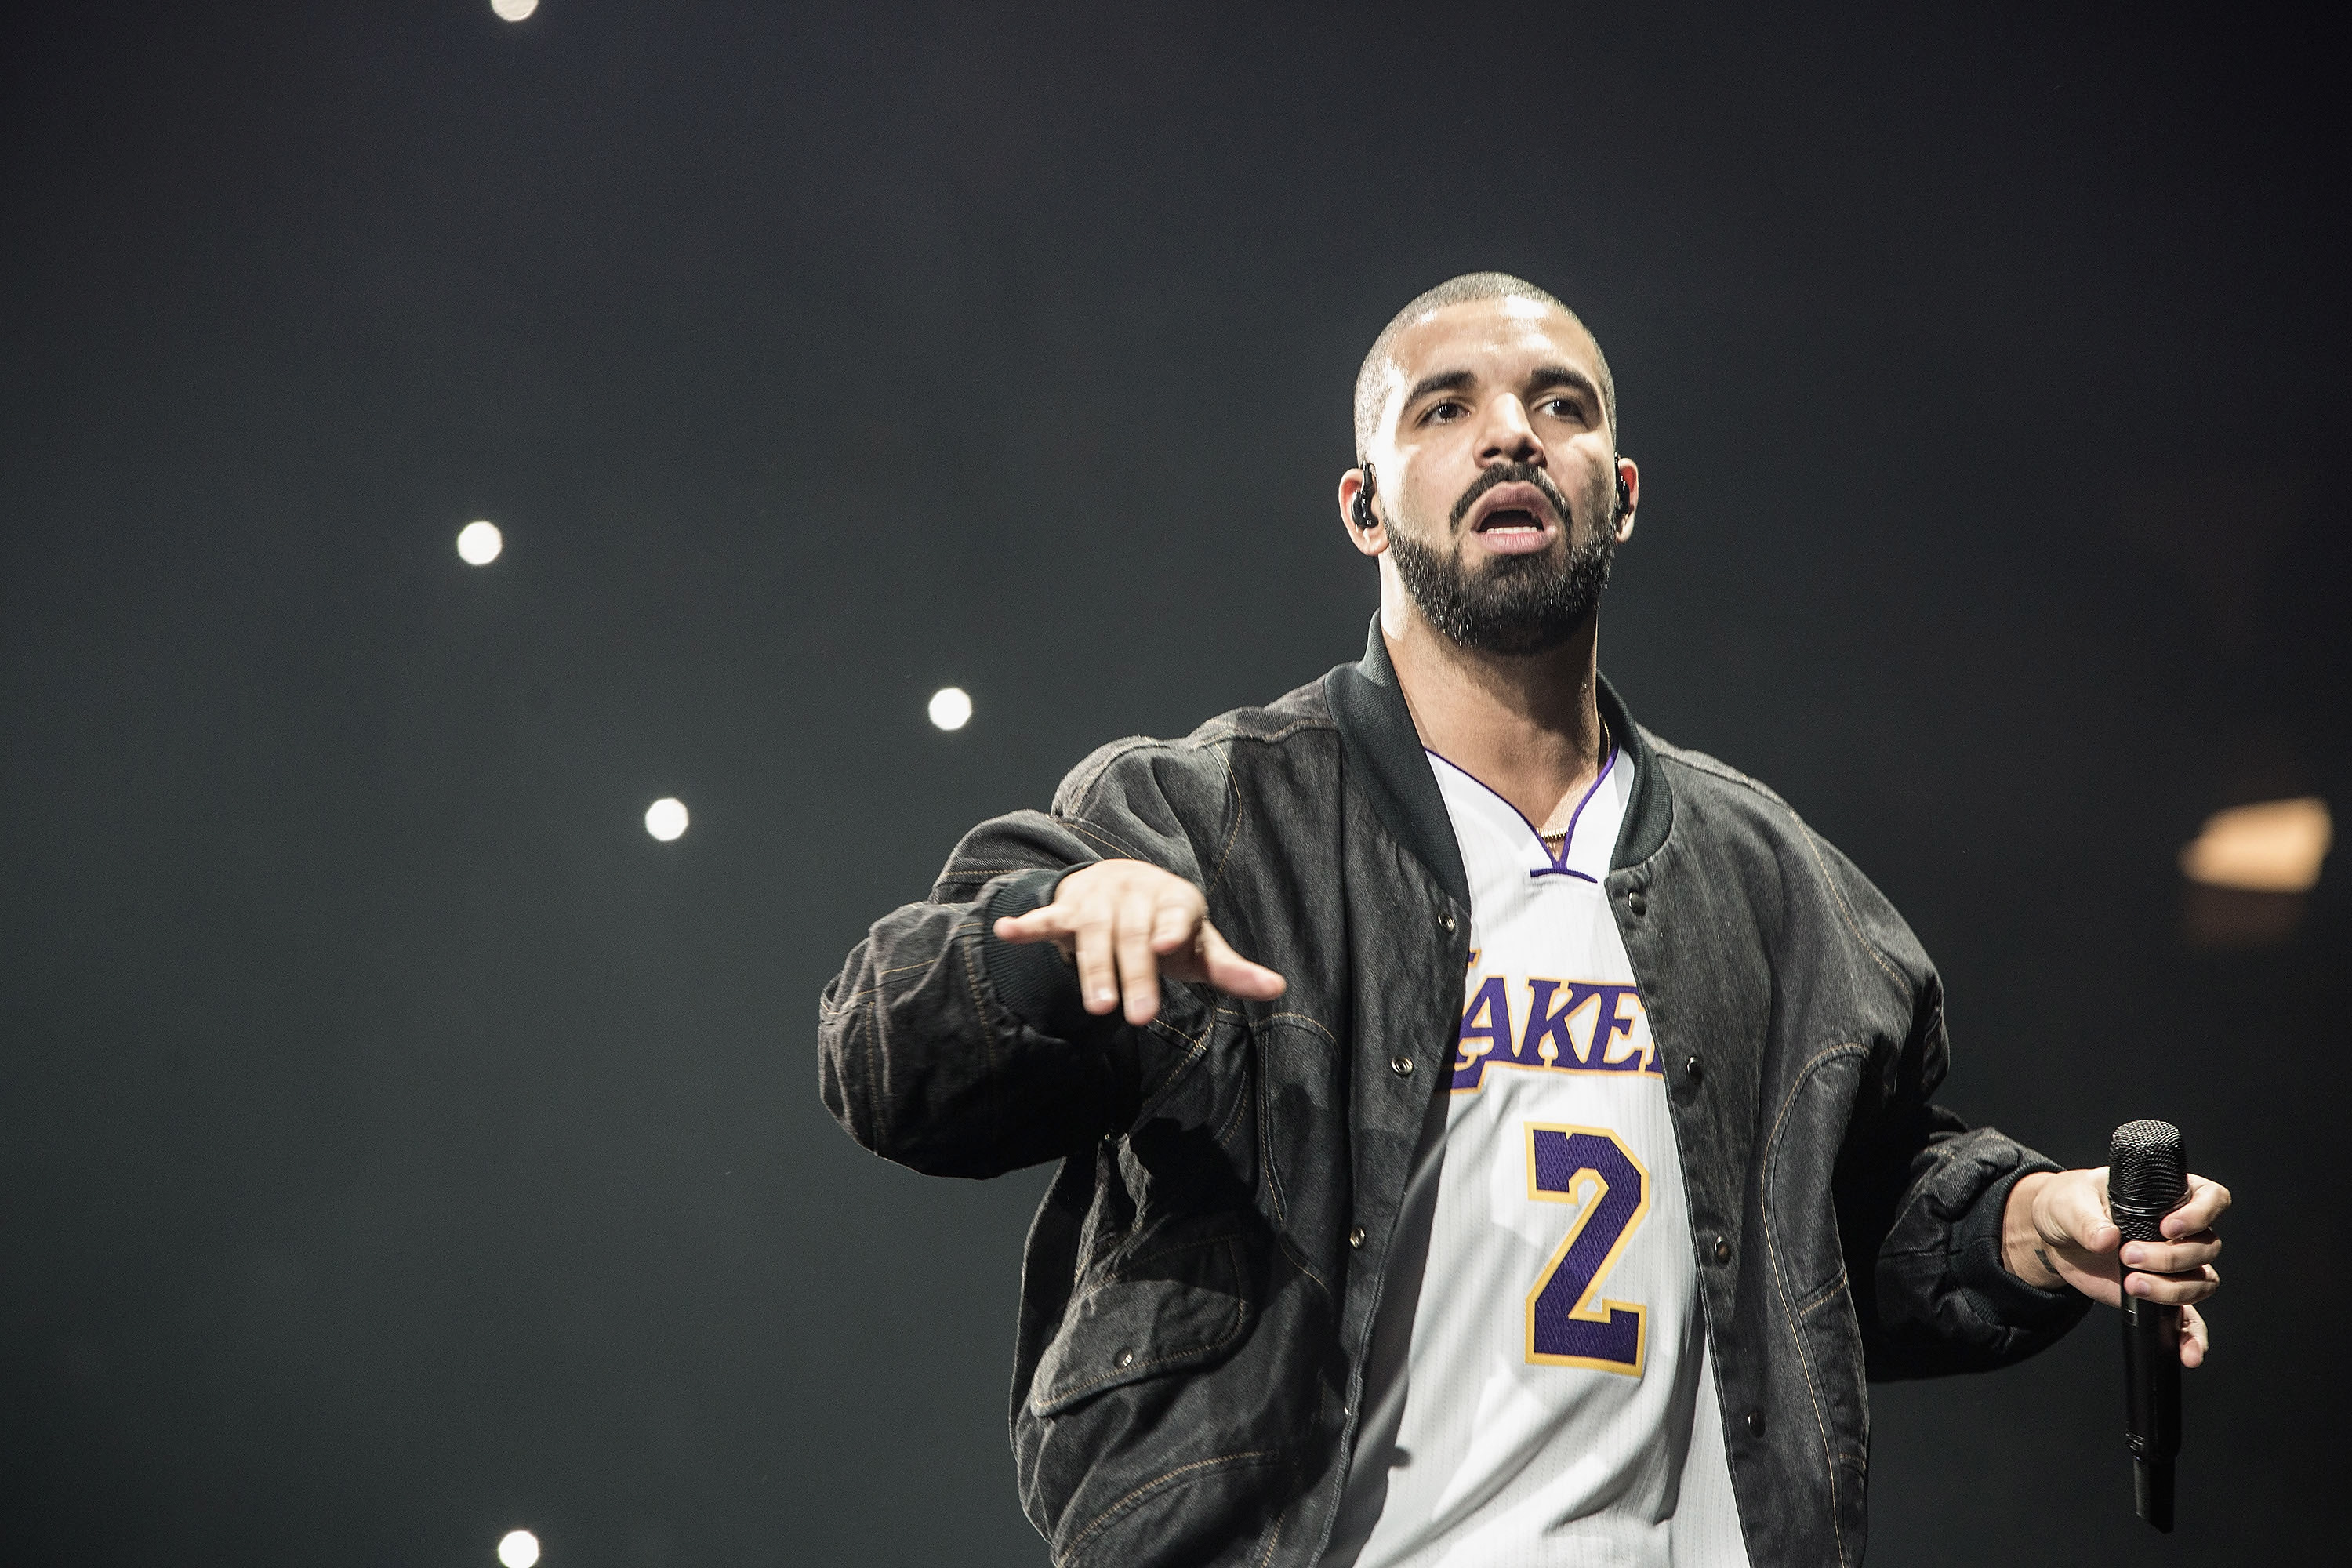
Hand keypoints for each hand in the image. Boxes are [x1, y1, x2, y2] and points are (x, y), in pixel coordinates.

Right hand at [991, 860, 1286, 1025]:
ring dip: (1093, 968)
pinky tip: (1007, 930)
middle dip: (1135, 976)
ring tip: (1096, 1007)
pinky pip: (1048, 915)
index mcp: (1177, 901)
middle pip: (1134, 938)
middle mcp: (1138, 895)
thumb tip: (1279, 988)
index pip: (1177, 916)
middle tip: (1136, 1017)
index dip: (1172, 930)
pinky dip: (1028, 923)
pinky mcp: (1068, 907)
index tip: (1169, 947)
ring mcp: (1100, 900)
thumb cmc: (1170, 924)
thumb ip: (1232, 969)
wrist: (1128, 879)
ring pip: (1094, 934)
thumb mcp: (1202, 945)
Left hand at [2001, 1166, 2229, 1366]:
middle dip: (2170, 1257)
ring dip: (2171, 1289)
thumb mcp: (2068, 1203)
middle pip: (2205, 1247)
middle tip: (2128, 1256)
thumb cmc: (2067, 1206)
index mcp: (2167, 1196)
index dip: (2199, 1214)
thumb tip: (2106, 1239)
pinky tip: (2189, 1353)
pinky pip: (2189, 1320)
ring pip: (2201, 1282)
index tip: (2167, 1228)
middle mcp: (2180, 1231)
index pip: (2210, 1198)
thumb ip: (2086, 1220)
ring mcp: (2174, 1265)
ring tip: (2131, 1284)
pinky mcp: (2161, 1294)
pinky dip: (2193, 1338)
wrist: (2054, 1239)